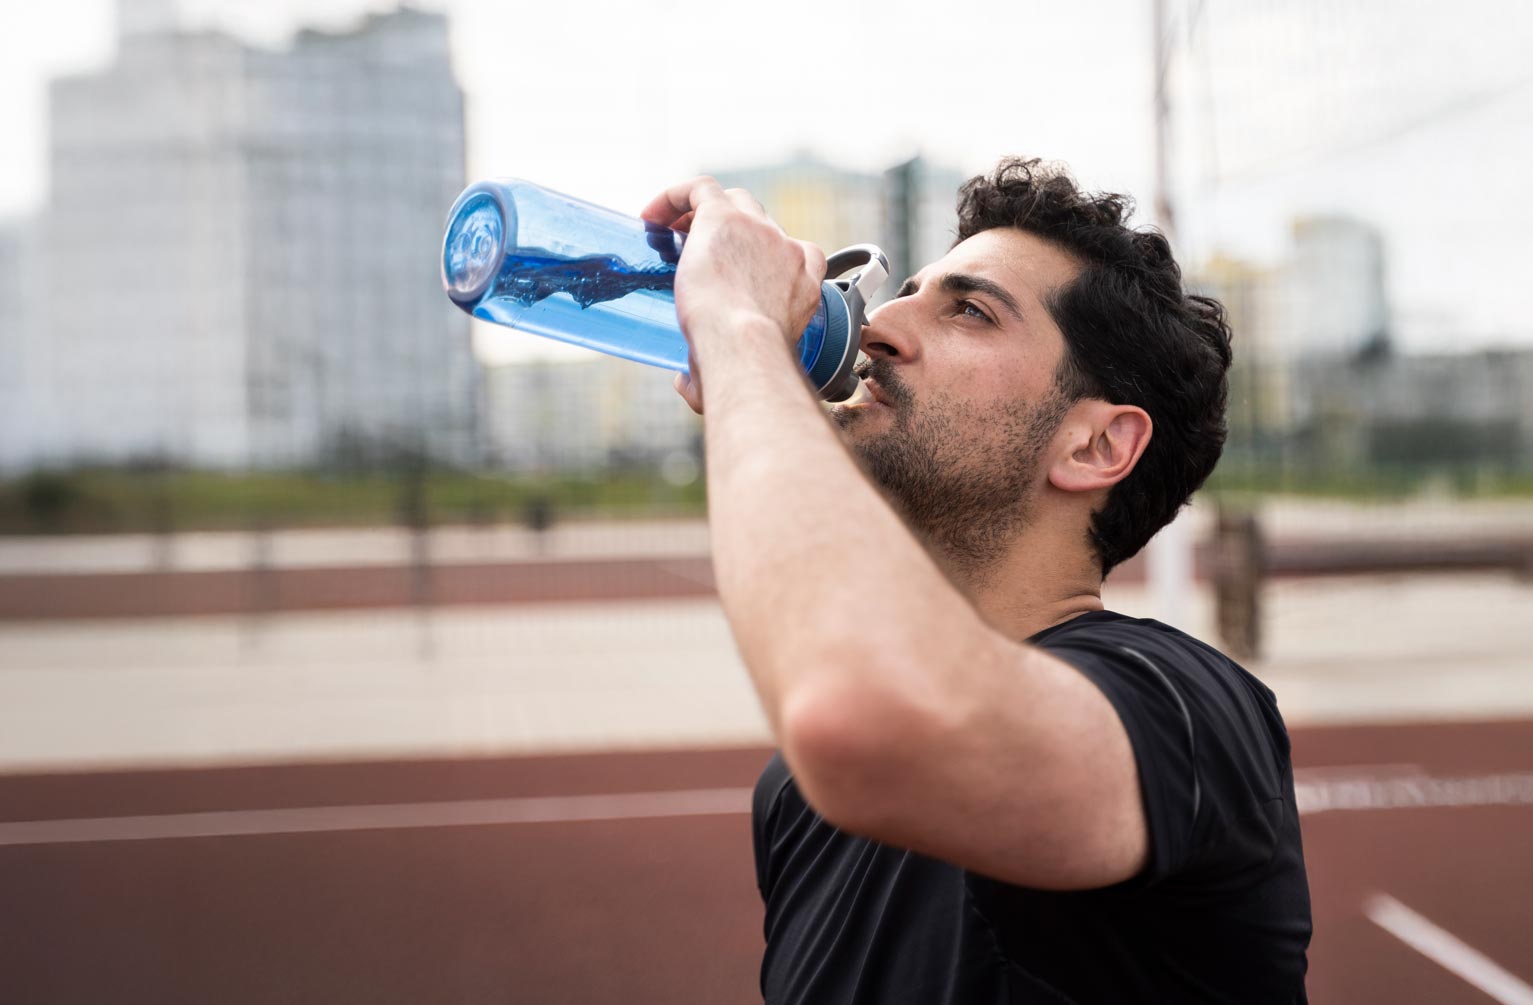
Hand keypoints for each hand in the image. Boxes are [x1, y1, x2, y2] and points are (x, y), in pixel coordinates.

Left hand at [641, 177, 825, 412]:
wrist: (746, 347)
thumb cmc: (750, 366)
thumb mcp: (743, 369)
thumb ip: (714, 375)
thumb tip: (686, 384)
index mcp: (804, 282)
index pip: (793, 254)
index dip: (762, 257)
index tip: (734, 273)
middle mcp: (786, 250)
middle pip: (758, 223)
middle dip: (730, 233)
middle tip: (693, 253)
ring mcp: (758, 229)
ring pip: (731, 201)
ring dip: (702, 213)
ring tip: (670, 233)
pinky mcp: (723, 217)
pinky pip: (700, 189)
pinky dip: (675, 195)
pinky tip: (652, 216)